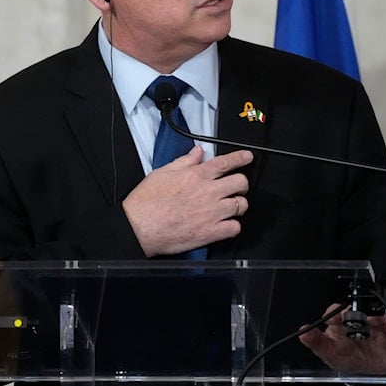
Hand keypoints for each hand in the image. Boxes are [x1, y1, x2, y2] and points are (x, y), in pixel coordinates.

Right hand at [122, 147, 251, 256]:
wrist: (139, 227)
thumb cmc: (146, 202)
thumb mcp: (162, 173)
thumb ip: (183, 162)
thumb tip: (197, 153)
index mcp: (195, 176)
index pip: (226, 162)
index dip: (241, 158)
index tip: (247, 157)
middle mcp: (207, 192)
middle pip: (240, 183)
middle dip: (241, 184)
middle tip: (236, 187)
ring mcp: (211, 212)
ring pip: (241, 205)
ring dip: (238, 205)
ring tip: (230, 207)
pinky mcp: (210, 232)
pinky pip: (234, 228)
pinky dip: (233, 226)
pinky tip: (226, 225)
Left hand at [298, 303, 385, 374]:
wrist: (379, 373)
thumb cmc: (353, 359)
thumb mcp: (331, 354)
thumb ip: (317, 343)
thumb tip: (303, 333)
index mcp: (342, 323)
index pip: (337, 311)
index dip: (334, 312)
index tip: (332, 317)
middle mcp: (359, 320)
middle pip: (356, 308)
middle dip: (352, 312)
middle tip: (349, 319)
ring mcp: (376, 323)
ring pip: (374, 312)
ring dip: (371, 316)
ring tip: (367, 323)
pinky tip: (381, 328)